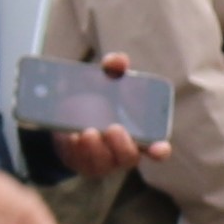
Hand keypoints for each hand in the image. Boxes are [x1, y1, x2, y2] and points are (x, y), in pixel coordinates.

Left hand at [57, 50, 151, 185]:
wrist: (64, 116)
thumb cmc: (96, 99)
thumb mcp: (104, 82)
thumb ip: (113, 70)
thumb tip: (119, 60)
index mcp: (139, 134)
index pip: (157, 149)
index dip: (159, 150)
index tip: (159, 148)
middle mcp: (123, 151)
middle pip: (128, 157)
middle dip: (122, 145)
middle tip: (113, 128)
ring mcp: (103, 161)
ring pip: (103, 163)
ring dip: (96, 149)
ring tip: (87, 132)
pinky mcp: (82, 164)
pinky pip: (81, 162)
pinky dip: (76, 149)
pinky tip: (72, 137)